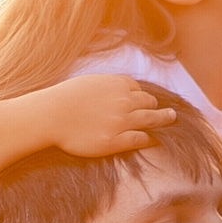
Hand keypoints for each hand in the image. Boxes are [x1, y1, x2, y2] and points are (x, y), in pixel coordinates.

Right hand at [43, 75, 181, 158]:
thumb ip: (107, 85)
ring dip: (164, 120)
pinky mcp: (115, 140)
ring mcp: (120, 121)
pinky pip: (141, 139)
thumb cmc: (64, 98)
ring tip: (171, 120)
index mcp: (116, 84)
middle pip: (148, 103)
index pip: (137, 89)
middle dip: (157, 107)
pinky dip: (151, 138)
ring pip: (151, 120)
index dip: (142, 96)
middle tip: (169, 113)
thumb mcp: (88, 82)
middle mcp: (123, 101)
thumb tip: (118, 88)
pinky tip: (155, 140)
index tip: (145, 102)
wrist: (50, 115)